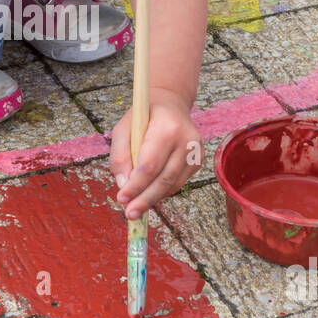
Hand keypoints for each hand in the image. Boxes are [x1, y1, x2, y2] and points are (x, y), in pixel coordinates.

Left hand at [109, 87, 201, 219]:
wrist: (171, 104)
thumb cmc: (143, 116)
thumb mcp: (123, 128)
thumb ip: (119, 155)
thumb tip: (123, 184)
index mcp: (167, 128)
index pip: (150, 165)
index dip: (136, 186)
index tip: (121, 199)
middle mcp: (186, 140)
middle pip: (164, 179)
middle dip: (144, 199)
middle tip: (129, 214)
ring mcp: (196, 151)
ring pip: (173, 185)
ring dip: (153, 198)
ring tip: (136, 208)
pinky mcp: (198, 160)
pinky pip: (178, 182)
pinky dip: (162, 191)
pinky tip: (149, 194)